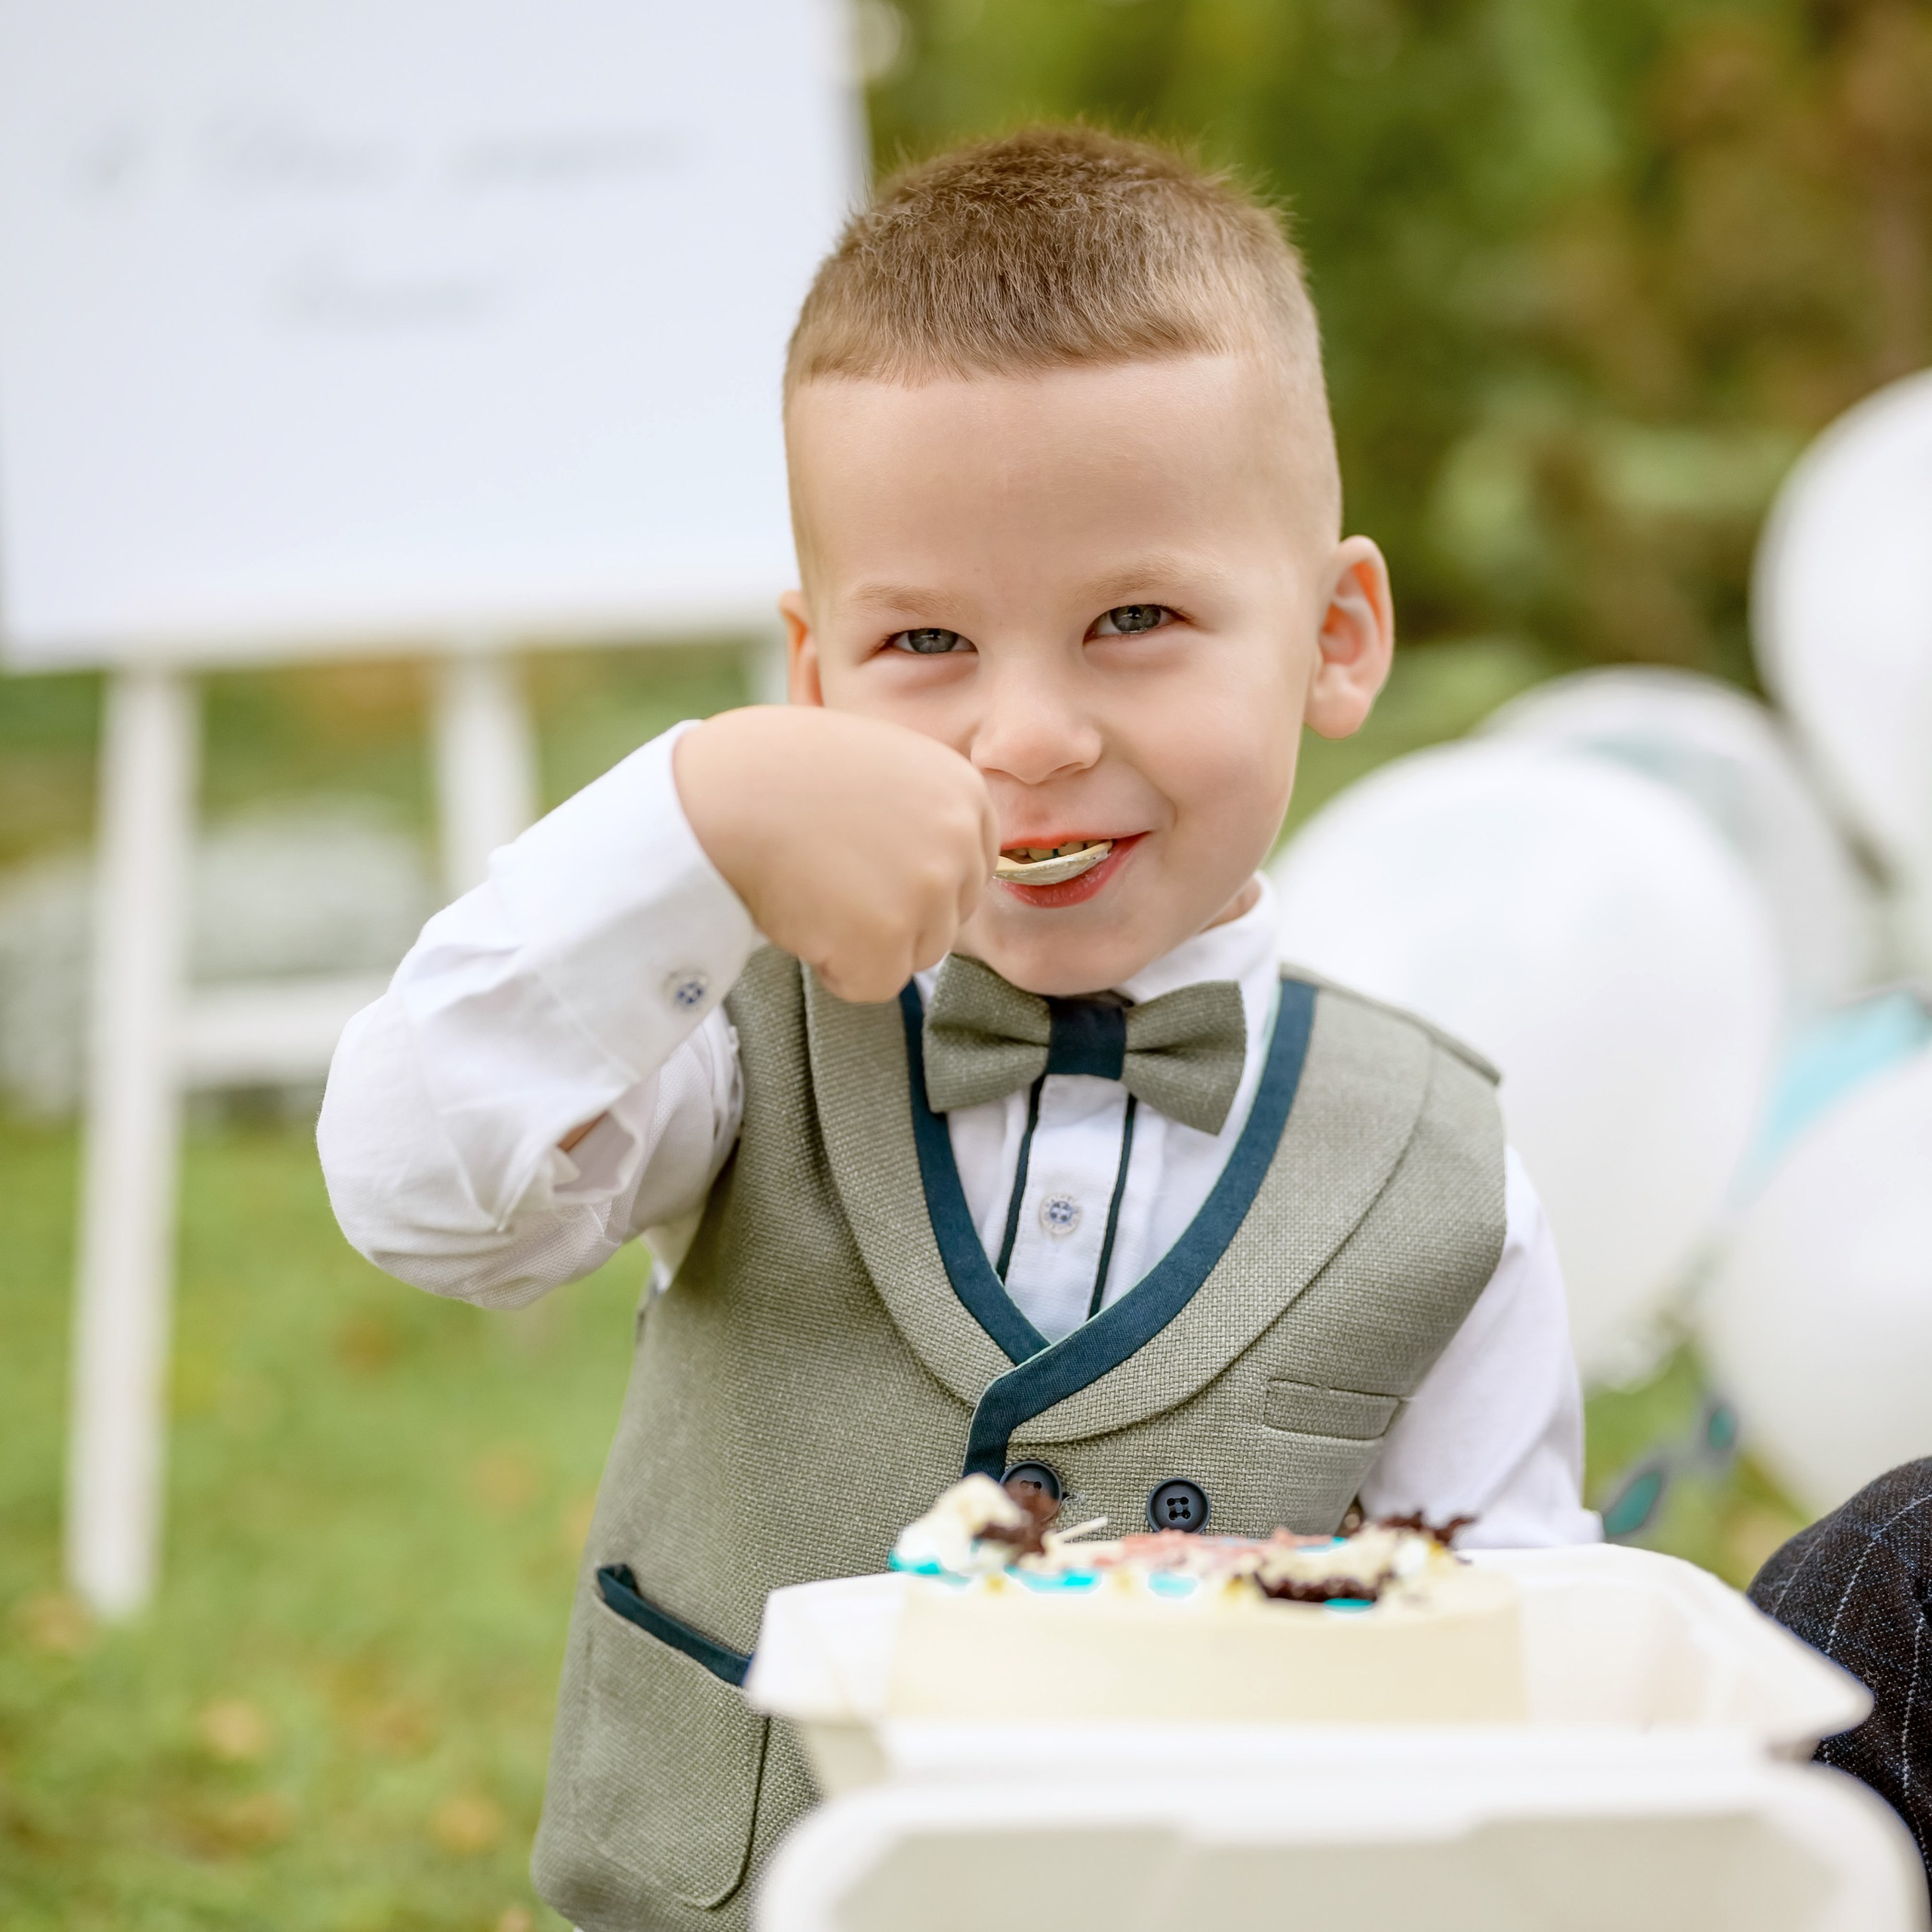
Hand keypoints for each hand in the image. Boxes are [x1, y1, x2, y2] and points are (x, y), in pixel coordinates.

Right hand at [675, 707, 997, 1002]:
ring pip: (916, 954)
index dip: (912, 879)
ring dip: (864, 941)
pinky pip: (874, 985)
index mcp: (962, 789)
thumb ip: (916, 809)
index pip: (968, 869)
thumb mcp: (873, 764)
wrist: (721, 795)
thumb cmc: (775, 773)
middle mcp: (959, 839)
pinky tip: (802, 918)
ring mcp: (928, 890)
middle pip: (948, 918)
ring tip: (813, 889)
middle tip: (830, 877)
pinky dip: (834, 968)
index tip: (867, 867)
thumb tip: (925, 861)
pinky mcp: (889, 938)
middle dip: (893, 915)